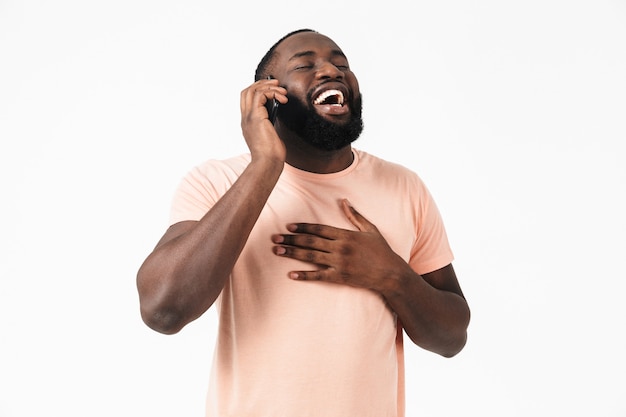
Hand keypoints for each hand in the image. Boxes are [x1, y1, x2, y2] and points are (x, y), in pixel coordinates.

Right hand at [240, 79, 287, 161]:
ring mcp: (249, 117)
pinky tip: (283, 100)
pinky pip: (261, 95)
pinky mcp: (256, 117)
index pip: (246, 100)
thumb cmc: (271, 154)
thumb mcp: (270, 134)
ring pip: (253, 90)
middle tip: (276, 83)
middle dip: (261, 84)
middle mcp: (245, 119)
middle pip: (246, 92)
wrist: (268, 163)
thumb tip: (277, 111)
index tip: (272, 90)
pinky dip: (273, 93)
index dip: (258, 90)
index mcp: (247, 123)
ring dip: (270, 87)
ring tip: (283, 92)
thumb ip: (269, 122)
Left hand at [271, 199, 411, 292]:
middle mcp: (340, 248)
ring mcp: (339, 263)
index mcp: (346, 235)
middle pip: (311, 242)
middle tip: (275, 238)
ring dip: (292, 253)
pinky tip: (291, 274)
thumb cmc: (382, 251)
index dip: (303, 227)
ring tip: (277, 251)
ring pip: (311, 257)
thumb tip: (344, 201)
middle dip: (291, 239)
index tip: (289, 226)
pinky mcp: (340, 277)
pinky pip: (319, 276)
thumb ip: (355, 215)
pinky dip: (304, 275)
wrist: (391, 273)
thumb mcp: (370, 229)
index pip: (319, 229)